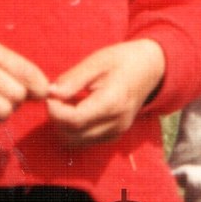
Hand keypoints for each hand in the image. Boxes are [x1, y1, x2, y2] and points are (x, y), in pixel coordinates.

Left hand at [44, 38, 166, 149]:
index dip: (54, 110)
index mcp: (112, 103)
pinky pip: (86, 140)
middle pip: (72, 135)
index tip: (50, 94)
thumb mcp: (96, 61)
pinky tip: (77, 109)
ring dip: (64, 126)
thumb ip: (72, 80)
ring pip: (77, 141)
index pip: (73, 120)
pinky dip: (75, 129)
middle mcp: (116, 123)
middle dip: (57, 119)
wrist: (150, 68)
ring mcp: (117, 132)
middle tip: (56, 98)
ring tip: (67, 103)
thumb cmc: (122, 60)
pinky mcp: (115, 135)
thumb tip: (49, 94)